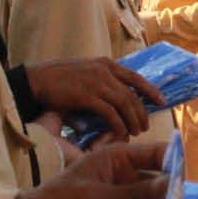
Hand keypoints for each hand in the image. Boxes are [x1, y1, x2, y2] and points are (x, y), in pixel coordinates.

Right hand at [27, 56, 163, 142]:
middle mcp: (104, 71)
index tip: (162, 100)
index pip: (135, 77)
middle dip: (142, 111)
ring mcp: (96, 82)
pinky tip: (121, 134)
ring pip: (125, 104)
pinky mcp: (86, 96)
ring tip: (136, 132)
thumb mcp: (84, 72)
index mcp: (105, 64)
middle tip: (146, 125)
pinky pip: (110, 113)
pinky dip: (118, 125)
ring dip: (133, 120)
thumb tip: (114, 102)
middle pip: (132, 94)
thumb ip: (100, 82)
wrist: (35, 80)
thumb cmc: (57, 79)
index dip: (151, 90)